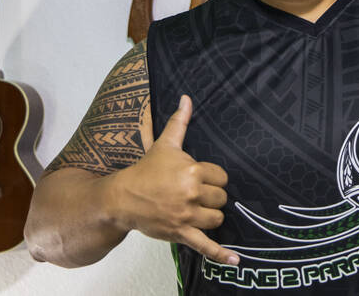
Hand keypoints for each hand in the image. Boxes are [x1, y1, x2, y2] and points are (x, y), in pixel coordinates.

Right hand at [115, 94, 237, 264]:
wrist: (122, 198)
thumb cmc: (146, 170)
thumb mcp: (164, 144)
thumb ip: (180, 122)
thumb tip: (187, 98)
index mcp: (191, 171)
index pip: (222, 176)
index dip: (213, 178)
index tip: (200, 178)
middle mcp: (191, 194)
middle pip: (221, 198)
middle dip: (211, 197)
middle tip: (195, 195)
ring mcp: (187, 216)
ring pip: (217, 219)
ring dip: (211, 216)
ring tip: (197, 211)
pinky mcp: (181, 234)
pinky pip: (206, 246)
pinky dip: (221, 254)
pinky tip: (236, 260)